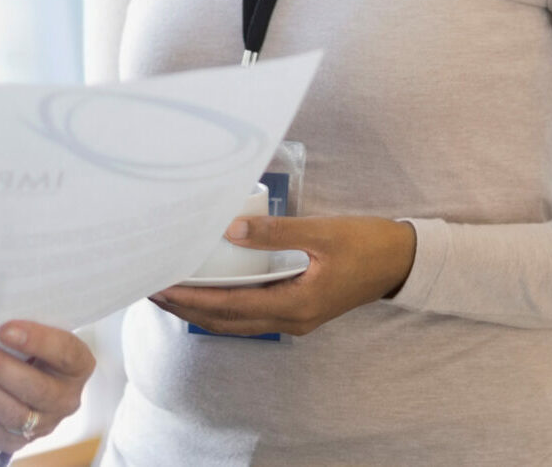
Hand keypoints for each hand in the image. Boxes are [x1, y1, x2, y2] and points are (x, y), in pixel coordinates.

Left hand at [0, 321, 94, 455]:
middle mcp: (66, 400)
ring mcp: (42, 425)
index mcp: (79, 366)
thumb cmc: (35, 347)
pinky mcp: (16, 442)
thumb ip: (26, 324)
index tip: (4, 328)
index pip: (65, 353)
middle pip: (33, 387)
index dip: (37, 341)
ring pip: (8, 411)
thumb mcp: (42, 332)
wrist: (29, 380)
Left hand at [150, 214, 416, 338]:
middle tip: (151, 290)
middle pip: (225, 321)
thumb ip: (278, 233)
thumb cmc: (366, 243)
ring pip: (236, 320)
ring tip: (171, 292)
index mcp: (295, 305)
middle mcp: (290, 319)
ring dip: (202, 308)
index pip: (229, 307)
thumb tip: (231, 231)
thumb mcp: (323, 232)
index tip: (161, 286)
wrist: (400, 261)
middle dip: (187, 307)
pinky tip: (212, 288)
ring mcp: (295, 318)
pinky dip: (225, 304)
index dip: (192, 298)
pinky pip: (251, 313)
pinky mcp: (299, 308)